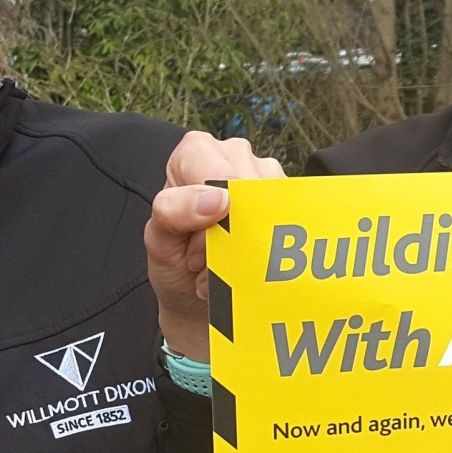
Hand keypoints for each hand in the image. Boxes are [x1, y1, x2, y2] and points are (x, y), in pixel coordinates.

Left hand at [147, 131, 283, 361]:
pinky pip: (292, 223)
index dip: (213, 215)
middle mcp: (234, 154)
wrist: (198, 301)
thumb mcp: (159, 239)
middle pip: (248, 191)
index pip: (217, 174)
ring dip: (250, 246)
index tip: (202, 240)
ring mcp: (268, 176)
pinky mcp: (291, 202)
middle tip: (210, 256)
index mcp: (196, 151)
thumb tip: (218, 198)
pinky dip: (271, 252)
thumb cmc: (176, 261)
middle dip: (231, 233)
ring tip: (226, 261)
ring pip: (272, 208)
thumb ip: (174, 212)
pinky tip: (250, 261)